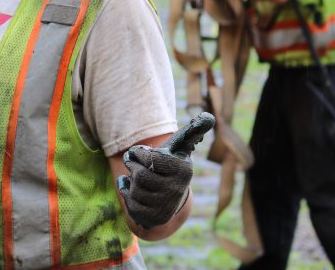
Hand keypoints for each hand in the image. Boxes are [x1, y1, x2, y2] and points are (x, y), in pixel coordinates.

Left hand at [117, 112, 214, 229]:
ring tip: (137, 177)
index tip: (140, 152)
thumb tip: (208, 117)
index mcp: (183, 170)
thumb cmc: (168, 165)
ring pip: (134, 189)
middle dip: (132, 166)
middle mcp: (178, 190)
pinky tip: (133, 190)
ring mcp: (167, 206)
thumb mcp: (178, 148)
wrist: (168, 195)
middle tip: (134, 164)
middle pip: (140, 175)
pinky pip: (130, 203)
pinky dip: (127, 193)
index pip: (150, 159)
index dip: (139, 154)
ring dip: (130, 180)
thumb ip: (191, 132)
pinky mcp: (155, 218)